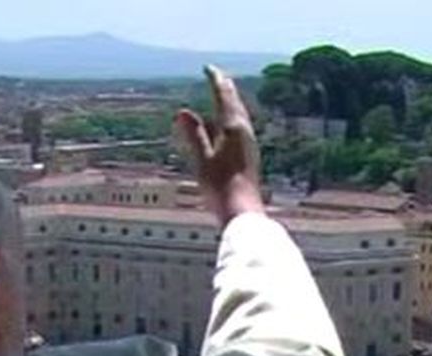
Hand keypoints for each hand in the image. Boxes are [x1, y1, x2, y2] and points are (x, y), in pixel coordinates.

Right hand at [175, 65, 264, 225]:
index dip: (215, 81)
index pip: (223, 96)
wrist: (243, 211)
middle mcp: (244, 132)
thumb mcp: (202, 159)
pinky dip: (232, 118)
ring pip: (239, 115)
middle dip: (225, 89)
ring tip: (224, 96)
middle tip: (218, 77)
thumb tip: (182, 112)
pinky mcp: (249, 155)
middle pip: (235, 103)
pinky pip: (240, 128)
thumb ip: (194, 135)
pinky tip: (228, 126)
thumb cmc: (221, 188)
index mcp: (233, 128)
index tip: (208, 68)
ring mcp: (249, 143)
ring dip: (230, 103)